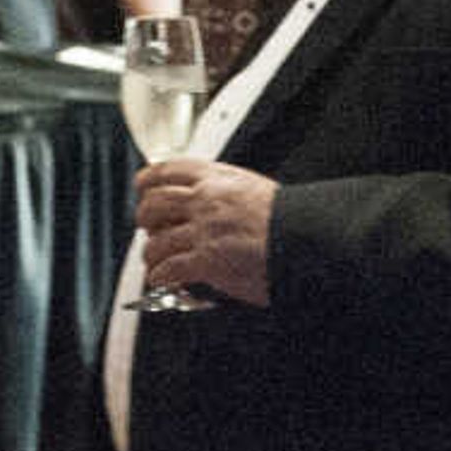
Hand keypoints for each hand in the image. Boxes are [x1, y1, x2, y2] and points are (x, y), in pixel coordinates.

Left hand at [133, 159, 279, 306]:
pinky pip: (169, 269)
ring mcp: (204, 231)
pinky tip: (164, 279)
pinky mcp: (207, 261)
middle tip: (149, 228)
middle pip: (154, 205)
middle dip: (145, 219)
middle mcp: (205, 201)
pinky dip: (161, 276)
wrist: (307, 239)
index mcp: (218, 179)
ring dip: (151, 254)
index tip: (143, 186)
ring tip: (156, 261)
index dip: (149, 179)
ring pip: (156, 241)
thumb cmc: (290, 220)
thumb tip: (212, 201)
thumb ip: (229, 191)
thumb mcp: (256, 189)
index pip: (169, 170)